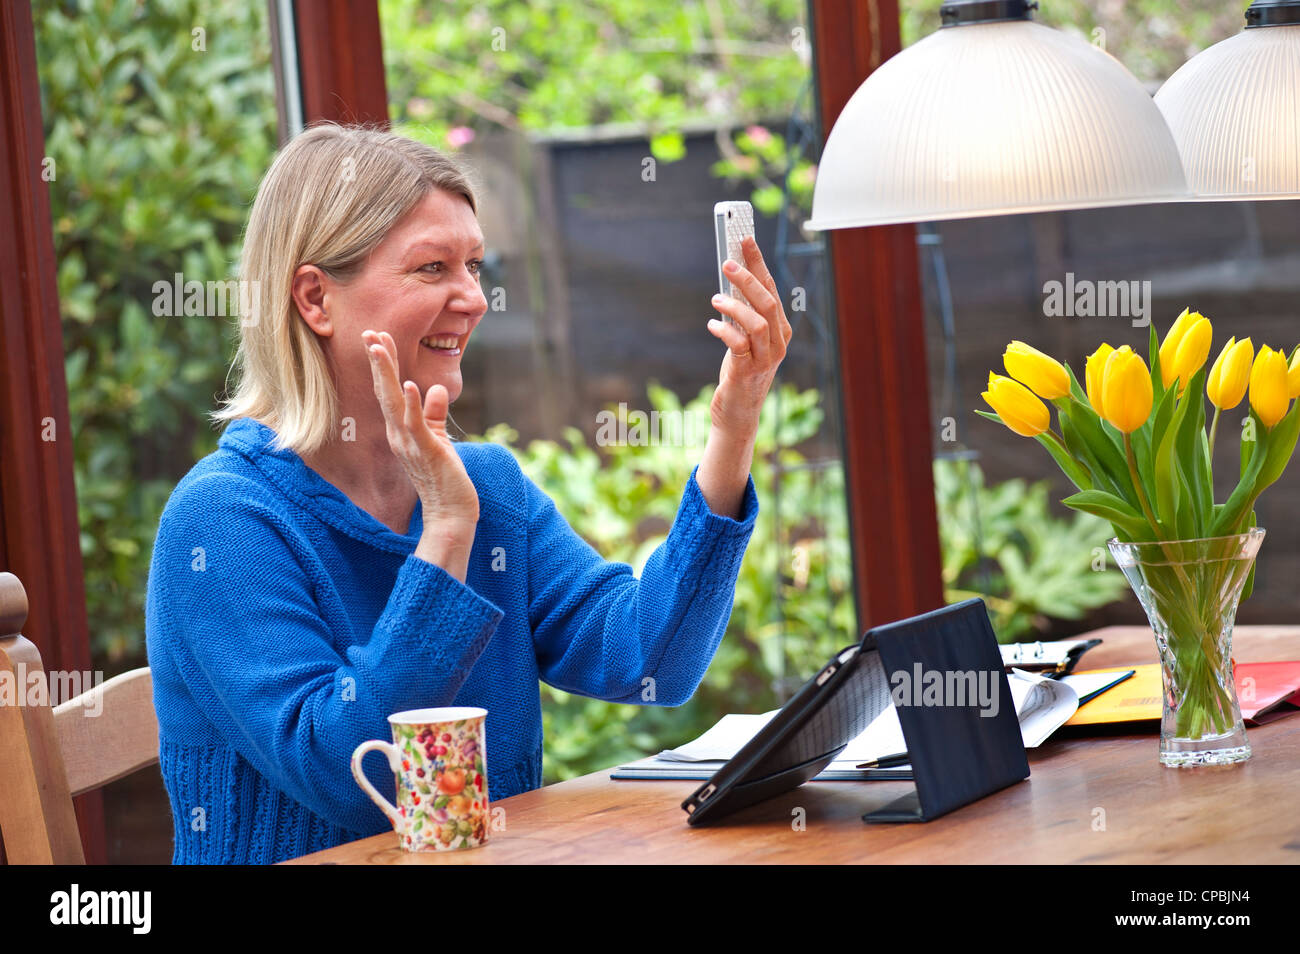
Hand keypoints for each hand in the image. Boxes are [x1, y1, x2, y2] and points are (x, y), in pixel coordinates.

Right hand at [364, 329, 478, 549]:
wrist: (450, 513)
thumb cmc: (444, 478)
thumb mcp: (439, 439)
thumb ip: (433, 414)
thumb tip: (434, 388)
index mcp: (401, 430)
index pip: (390, 391)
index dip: (385, 364)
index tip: (378, 337)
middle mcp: (399, 435)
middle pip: (385, 391)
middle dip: (379, 361)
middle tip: (369, 332)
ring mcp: (410, 443)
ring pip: (395, 402)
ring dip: (387, 374)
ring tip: (379, 347)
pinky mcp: (427, 451)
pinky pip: (416, 425)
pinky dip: (414, 404)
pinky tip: (412, 384)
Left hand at [706, 236, 791, 438]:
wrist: (738, 412)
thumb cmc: (740, 370)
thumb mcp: (744, 338)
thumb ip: (741, 313)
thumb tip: (727, 278)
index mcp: (780, 329)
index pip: (772, 288)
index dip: (758, 262)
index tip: (744, 239)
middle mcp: (778, 343)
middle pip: (768, 302)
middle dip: (748, 279)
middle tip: (727, 263)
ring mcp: (766, 359)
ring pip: (758, 323)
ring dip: (735, 306)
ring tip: (716, 299)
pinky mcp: (747, 372)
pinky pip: (738, 345)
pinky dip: (724, 331)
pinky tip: (712, 324)